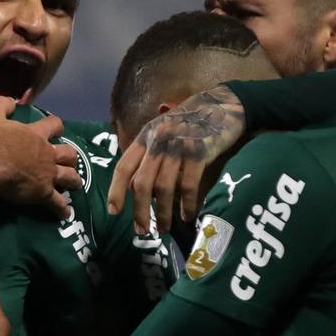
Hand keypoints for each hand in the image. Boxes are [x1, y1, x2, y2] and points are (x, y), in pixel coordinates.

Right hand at [0, 97, 82, 217]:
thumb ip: (2, 105)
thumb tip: (11, 100)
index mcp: (36, 135)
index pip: (53, 125)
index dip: (56, 126)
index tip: (57, 128)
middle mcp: (47, 154)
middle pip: (69, 153)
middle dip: (71, 157)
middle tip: (70, 160)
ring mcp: (48, 174)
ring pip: (69, 177)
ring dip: (74, 180)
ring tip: (76, 184)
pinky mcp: (43, 193)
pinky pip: (57, 203)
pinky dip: (62, 209)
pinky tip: (66, 214)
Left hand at [107, 86, 245, 231]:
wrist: (222, 105)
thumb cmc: (190, 122)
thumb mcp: (163, 132)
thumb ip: (149, 154)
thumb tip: (135, 188)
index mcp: (145, 138)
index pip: (123, 167)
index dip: (116, 191)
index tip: (113, 212)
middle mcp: (157, 142)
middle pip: (142, 183)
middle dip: (139, 211)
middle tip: (142, 231)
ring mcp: (178, 147)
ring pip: (163, 188)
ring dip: (162, 212)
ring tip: (164, 228)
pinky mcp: (199, 153)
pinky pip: (188, 185)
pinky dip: (186, 204)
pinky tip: (187, 216)